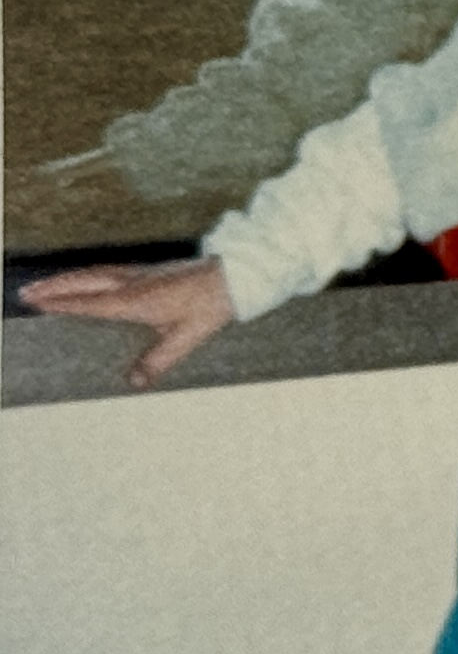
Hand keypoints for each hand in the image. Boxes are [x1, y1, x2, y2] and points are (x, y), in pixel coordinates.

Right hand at [17, 258, 236, 387]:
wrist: (237, 275)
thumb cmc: (212, 304)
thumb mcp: (187, 336)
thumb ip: (160, 360)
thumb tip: (135, 382)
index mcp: (136, 299)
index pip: (90, 302)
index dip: (62, 303)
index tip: (36, 304)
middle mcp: (134, 282)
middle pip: (85, 281)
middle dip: (54, 286)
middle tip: (25, 293)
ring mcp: (141, 273)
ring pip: (95, 272)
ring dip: (68, 277)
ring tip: (43, 285)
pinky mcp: (150, 271)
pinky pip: (108, 270)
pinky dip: (88, 274)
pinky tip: (84, 279)